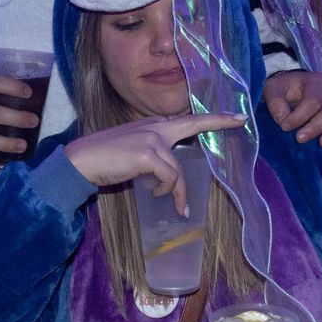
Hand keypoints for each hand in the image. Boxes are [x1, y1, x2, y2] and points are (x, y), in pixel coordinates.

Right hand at [62, 112, 246, 214]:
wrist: (80, 161)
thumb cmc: (102, 160)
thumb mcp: (131, 152)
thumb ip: (151, 154)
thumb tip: (167, 173)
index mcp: (151, 125)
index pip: (184, 120)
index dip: (211, 118)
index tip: (234, 116)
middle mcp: (154, 127)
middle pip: (193, 123)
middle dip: (219, 121)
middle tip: (241, 121)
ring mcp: (152, 139)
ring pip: (177, 170)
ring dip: (176, 191)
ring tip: (173, 205)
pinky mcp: (148, 155)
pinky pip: (169, 178)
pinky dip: (165, 191)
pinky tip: (153, 194)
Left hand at [264, 71, 321, 147]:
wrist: (295, 86)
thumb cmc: (285, 89)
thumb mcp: (273, 89)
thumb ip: (275, 102)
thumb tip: (284, 121)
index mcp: (315, 82)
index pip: (312, 101)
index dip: (299, 116)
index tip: (284, 127)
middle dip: (316, 127)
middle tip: (300, 139)